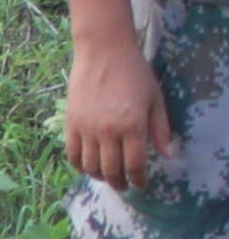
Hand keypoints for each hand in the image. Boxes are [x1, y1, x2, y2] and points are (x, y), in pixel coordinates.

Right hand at [79, 35, 176, 190]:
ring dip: (99, 176)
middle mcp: (107, 132)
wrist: (103, 53)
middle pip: (111, 169)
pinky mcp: (71, 125)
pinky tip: (88, 166)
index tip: (142, 184)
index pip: (135, 163)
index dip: (139, 178)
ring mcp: (86, 130)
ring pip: (90, 166)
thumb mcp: (155, 98)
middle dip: (119, 182)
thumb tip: (167, 155)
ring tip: (107, 177)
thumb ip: (160, 128)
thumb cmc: (135, 73)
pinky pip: (72, 154)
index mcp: (132, 125)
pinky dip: (80, 165)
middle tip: (125, 185)